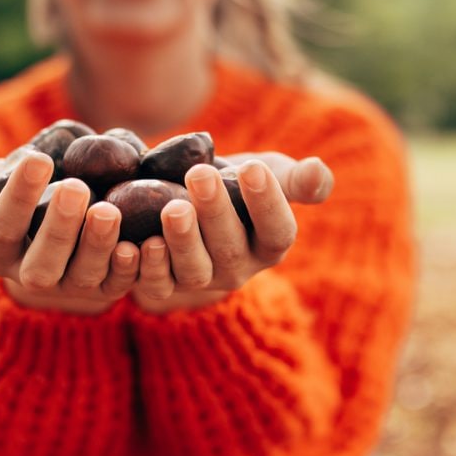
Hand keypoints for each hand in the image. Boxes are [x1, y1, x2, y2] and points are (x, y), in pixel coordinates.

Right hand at [0, 152, 139, 313]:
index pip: (3, 228)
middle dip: (59, 228)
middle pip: (42, 264)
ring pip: (83, 275)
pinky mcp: (106, 287)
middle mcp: (31, 275)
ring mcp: (71, 286)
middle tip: (75, 187)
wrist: (59, 208)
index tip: (37, 159)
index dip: (18, 198)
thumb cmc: (18, 191)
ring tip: (108, 209)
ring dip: (96, 245)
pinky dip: (128, 268)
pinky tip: (135, 242)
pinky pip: (118, 284)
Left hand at [131, 155, 333, 312]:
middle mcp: (238, 269)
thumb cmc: (238, 183)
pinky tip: (137, 242)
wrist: (189, 194)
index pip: (277, 231)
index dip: (267, 203)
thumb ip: (298, 179)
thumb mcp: (271, 175)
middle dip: (215, 211)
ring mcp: (200, 280)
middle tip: (200, 175)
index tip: (252, 168)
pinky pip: (156, 285)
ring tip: (172, 207)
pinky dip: (145, 268)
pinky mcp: (163, 286)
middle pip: (231, 248)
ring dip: (182, 240)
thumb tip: (318, 172)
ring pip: (194, 269)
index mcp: (270, 245)